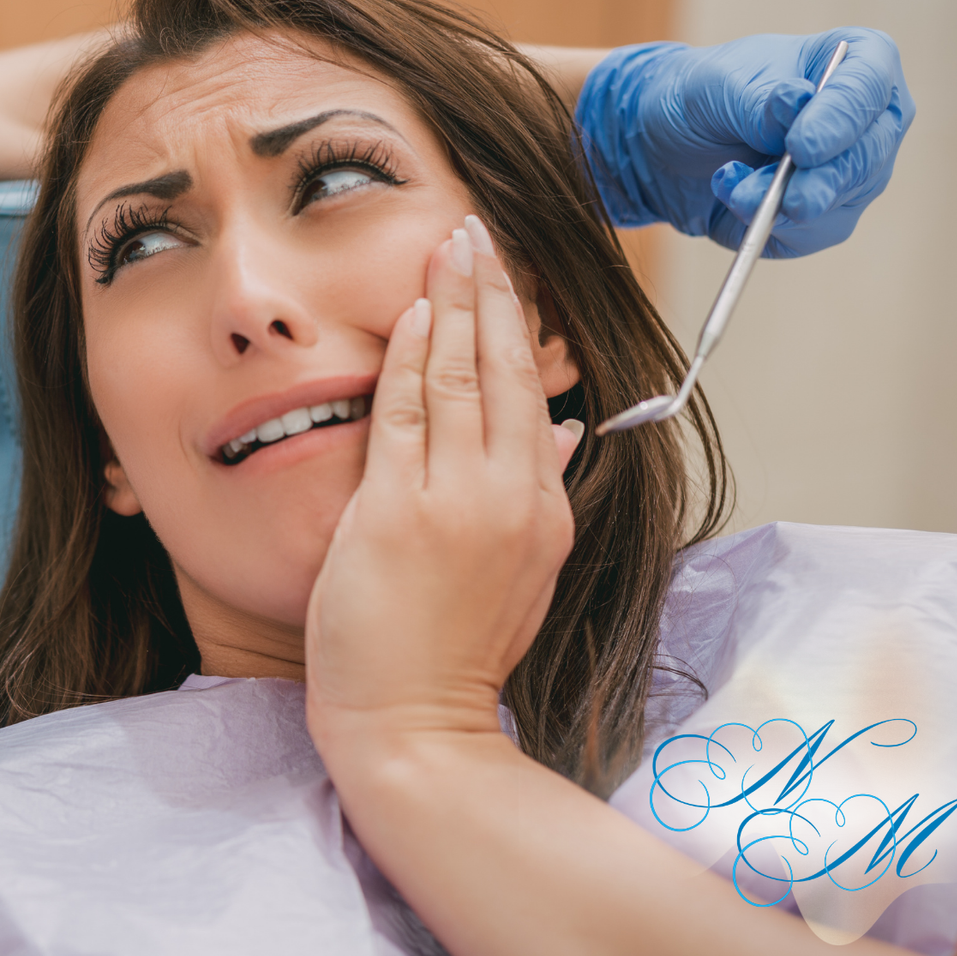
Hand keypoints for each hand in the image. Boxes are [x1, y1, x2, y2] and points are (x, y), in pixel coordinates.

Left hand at [304, 217, 581, 742]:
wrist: (413, 725)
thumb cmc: (452, 655)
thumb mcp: (521, 576)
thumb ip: (536, 497)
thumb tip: (557, 430)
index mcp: (541, 512)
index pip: (529, 395)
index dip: (517, 326)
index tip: (505, 275)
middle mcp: (510, 498)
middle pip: (502, 371)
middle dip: (491, 292)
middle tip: (479, 230)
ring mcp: (456, 502)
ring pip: (459, 379)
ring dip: (452, 303)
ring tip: (449, 245)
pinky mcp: (399, 513)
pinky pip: (405, 414)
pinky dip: (409, 357)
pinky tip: (410, 313)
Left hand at [576, 28, 914, 257]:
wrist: (666, 142)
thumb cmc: (703, 95)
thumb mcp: (720, 86)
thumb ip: (762, 102)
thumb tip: (798, 102)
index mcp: (856, 60)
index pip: (868, 87)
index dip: (841, 120)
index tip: (802, 146)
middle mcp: (867, 120)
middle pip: (867, 156)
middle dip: (823, 183)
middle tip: (792, 202)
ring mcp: (851, 172)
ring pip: (838, 203)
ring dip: (780, 207)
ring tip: (731, 188)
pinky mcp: (824, 217)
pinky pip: (807, 235)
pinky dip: (765, 226)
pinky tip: (731, 199)